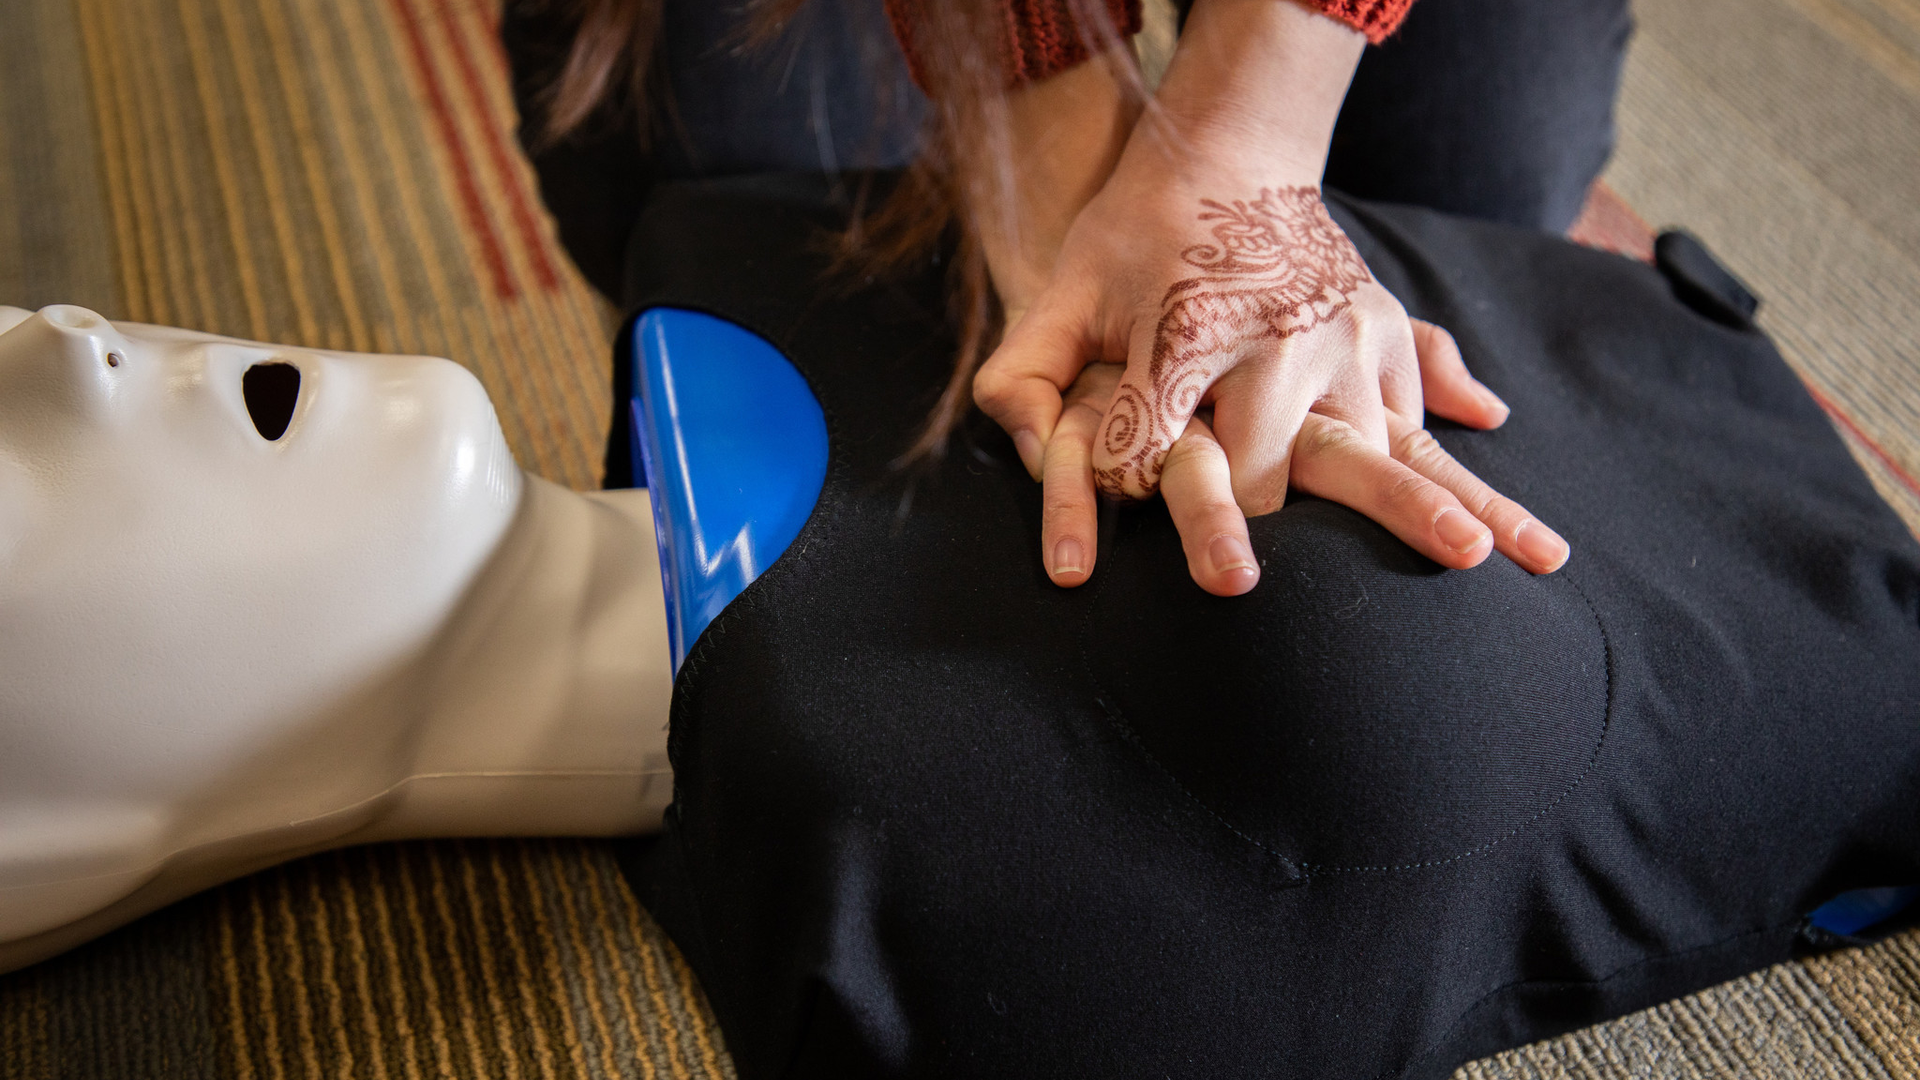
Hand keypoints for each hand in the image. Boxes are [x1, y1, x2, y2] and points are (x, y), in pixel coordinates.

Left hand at [972, 0, 1568, 593]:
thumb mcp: (1065, 296)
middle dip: (1290, 535)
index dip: (1173, 515)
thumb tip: (1028, 442)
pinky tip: (1520, 539)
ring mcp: (1346, 337)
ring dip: (1422, 513)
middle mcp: (1281, 339)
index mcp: (1191, 331)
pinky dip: (1461, 474)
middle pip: (1293, 467)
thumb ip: (1029, 373)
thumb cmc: (1133, 243)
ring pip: (1381, 453)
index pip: (1172, 449)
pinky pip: (1422, 418)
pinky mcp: (1387, 334)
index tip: (1212, 583)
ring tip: (1483, 564)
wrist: (1226, 152)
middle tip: (1310, 595)